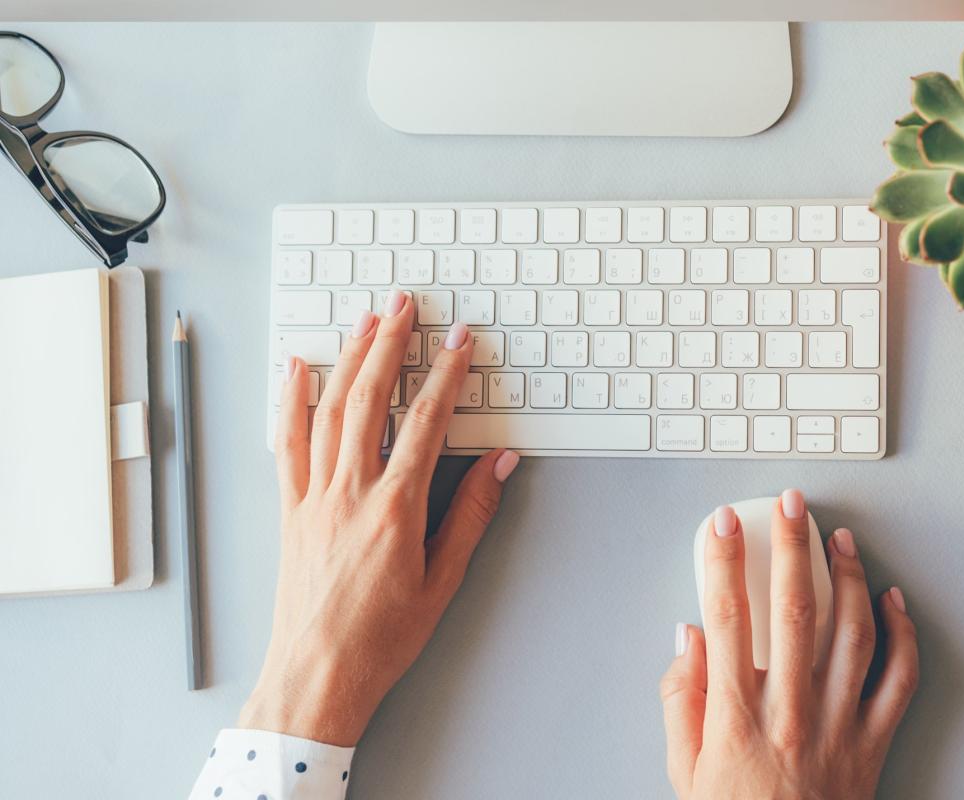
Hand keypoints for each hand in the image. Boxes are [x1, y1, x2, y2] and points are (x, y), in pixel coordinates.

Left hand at [239, 296, 519, 745]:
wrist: (317, 676)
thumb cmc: (381, 638)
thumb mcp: (443, 582)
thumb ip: (471, 515)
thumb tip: (498, 465)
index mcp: (394, 510)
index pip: (425, 423)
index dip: (446, 375)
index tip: (459, 341)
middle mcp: (348, 493)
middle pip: (369, 399)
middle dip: (389, 344)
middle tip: (404, 305)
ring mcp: (313, 497)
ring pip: (328, 411)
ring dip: (348, 359)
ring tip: (365, 322)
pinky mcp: (289, 509)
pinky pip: (287, 443)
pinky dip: (292, 401)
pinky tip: (298, 370)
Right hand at [660, 491, 917, 798]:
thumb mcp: (684, 771)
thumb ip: (681, 700)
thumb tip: (689, 638)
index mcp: (736, 717)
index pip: (727, 618)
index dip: (723, 562)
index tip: (722, 525)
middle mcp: (790, 713)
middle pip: (793, 610)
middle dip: (790, 545)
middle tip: (790, 505)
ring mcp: (838, 725)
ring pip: (852, 633)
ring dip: (848, 577)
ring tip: (840, 540)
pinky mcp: (873, 742)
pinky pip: (899, 679)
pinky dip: (902, 634)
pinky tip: (892, 600)